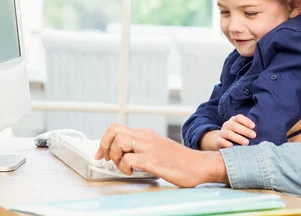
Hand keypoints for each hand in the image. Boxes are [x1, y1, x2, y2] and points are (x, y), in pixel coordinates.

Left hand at [95, 123, 227, 186]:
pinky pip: (129, 159)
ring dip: (115, 156)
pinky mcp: (152, 160)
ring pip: (119, 142)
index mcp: (146, 133)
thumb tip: (126, 152)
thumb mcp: (158, 146)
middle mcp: (146, 137)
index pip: (117, 127)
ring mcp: (149, 147)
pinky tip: (132, 172)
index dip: (104, 140)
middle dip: (104, 146)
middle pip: (114, 130)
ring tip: (123, 166)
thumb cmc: (180, 160)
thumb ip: (144, 146)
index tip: (102, 153)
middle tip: (108, 159)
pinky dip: (124, 167)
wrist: (198, 164)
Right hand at [217, 114, 255, 147]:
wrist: (218, 140)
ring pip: (228, 133)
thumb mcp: (239, 130)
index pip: (239, 117)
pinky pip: (221, 141)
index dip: (246, 121)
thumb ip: (247, 130)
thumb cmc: (234, 135)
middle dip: (245, 130)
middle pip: (234, 125)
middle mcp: (227, 125)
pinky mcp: (217, 141)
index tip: (254, 126)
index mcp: (233, 121)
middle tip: (254, 135)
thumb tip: (261, 134)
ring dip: (238, 137)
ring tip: (246, 143)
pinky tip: (232, 146)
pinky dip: (226, 143)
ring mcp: (221, 133)